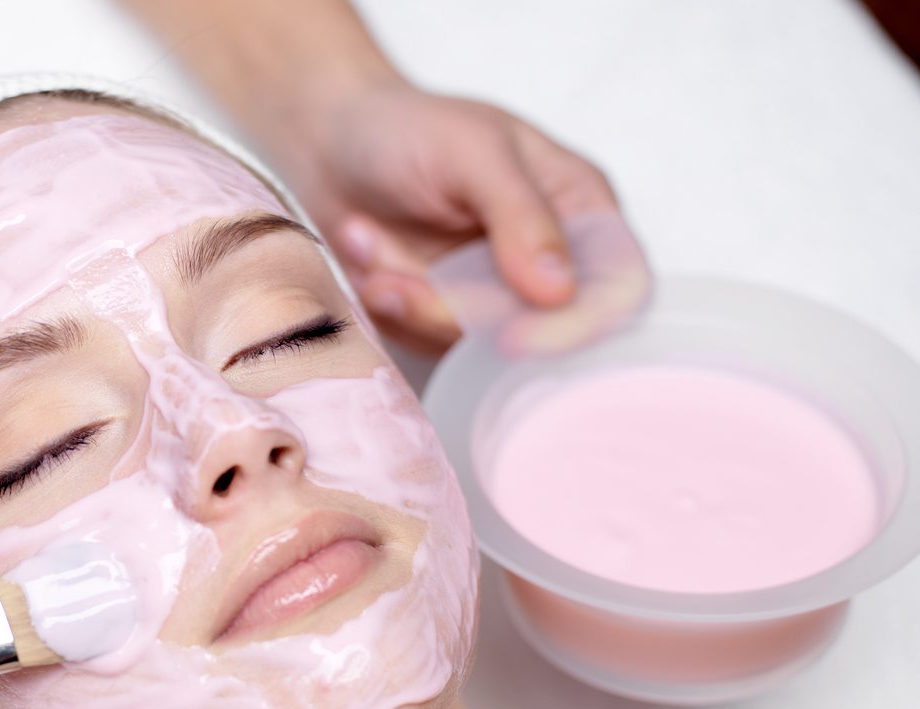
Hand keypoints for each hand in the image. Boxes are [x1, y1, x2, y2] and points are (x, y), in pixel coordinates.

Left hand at [270, 80, 618, 354]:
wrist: (331, 141)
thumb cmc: (409, 129)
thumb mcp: (472, 152)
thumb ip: (520, 216)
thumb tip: (558, 291)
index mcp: (581, 210)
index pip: (615, 291)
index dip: (574, 326)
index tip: (511, 338)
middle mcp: (547, 261)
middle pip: (531, 330)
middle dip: (450, 308)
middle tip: (388, 278)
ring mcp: (492, 296)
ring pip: (469, 342)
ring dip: (406, 299)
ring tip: (362, 238)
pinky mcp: (443, 318)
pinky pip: (423, 340)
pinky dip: (386, 302)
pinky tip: (362, 248)